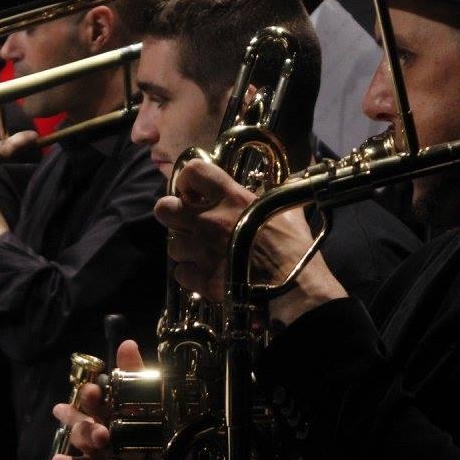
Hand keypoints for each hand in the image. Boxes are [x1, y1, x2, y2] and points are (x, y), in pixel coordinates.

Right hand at [38, 340, 146, 459]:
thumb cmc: (155, 437)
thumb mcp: (151, 406)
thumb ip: (136, 377)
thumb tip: (127, 344)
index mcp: (110, 418)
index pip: (94, 404)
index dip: (91, 397)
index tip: (95, 391)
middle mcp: (98, 442)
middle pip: (82, 433)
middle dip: (86, 431)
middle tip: (101, 435)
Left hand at [154, 160, 342, 320]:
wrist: (293, 288)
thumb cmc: (294, 248)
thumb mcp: (287, 210)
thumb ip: (274, 195)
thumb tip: (285, 183)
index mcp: (231, 199)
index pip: (194, 171)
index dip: (188, 179)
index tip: (195, 191)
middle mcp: (210, 221)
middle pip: (165, 208)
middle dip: (172, 213)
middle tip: (187, 221)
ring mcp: (202, 251)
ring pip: (172, 245)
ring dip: (185, 249)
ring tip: (203, 254)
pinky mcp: (201, 279)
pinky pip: (180, 273)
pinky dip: (190, 274)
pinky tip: (205, 274)